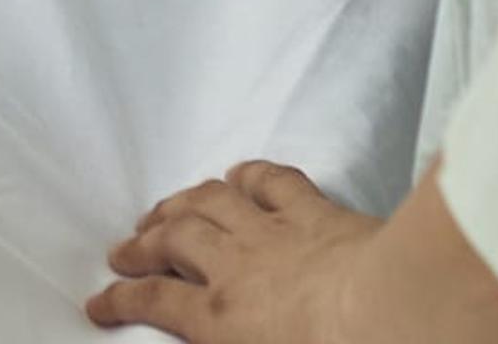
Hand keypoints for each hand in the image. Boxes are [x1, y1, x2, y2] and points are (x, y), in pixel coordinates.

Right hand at [89, 160, 378, 337]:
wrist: (398, 317)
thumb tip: (220, 340)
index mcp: (223, 318)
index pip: (155, 304)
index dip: (120, 301)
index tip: (99, 301)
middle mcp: (237, 266)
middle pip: (173, 241)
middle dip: (141, 244)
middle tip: (122, 249)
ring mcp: (275, 232)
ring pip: (211, 201)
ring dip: (180, 202)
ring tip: (163, 208)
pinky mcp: (317, 212)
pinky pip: (274, 180)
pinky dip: (251, 173)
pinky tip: (239, 172)